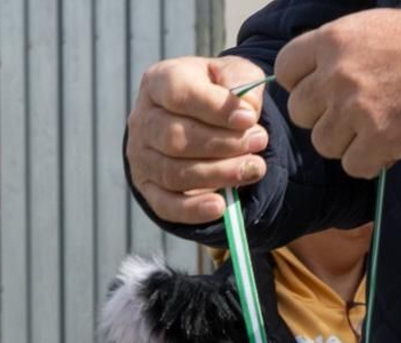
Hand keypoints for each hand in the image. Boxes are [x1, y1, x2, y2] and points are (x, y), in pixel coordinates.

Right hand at [125, 54, 270, 224]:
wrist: (198, 119)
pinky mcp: (147, 188)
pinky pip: (165, 205)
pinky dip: (192, 210)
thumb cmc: (217, 92)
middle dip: (222, 144)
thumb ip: (241, 82)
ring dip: (218, 174)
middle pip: (174, 138)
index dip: (215, 108)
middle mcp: (142, 120)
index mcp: (159, 82)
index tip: (249, 118)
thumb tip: (246, 111)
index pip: (178, 95)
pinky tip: (220, 207)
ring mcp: (141, 157)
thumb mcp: (233, 74)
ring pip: (173, 173)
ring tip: (253, 169)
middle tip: (259, 142)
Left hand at [274, 6, 400, 178]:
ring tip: (380, 127)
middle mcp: (338, 73)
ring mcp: (356, 108)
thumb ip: (340, 51)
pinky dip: (372, 163)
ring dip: (348, 143)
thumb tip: (313, 78)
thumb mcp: (378, 26)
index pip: (285, 71)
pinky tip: (394, 145)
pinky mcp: (379, 140)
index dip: (302, 84)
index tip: (323, 91)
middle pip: (301, 112)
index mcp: (334, 38)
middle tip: (357, 114)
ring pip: (324, 144)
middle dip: (325, 117)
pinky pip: (353, 167)